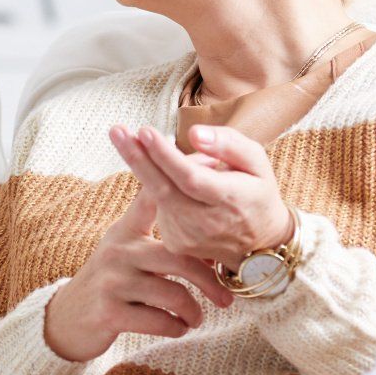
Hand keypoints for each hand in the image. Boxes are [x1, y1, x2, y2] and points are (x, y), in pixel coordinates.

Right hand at [43, 194, 234, 361]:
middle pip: (179, 257)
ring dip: (193, 311)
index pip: (151, 199)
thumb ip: (151, 231)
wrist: (69, 319)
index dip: (179, 187)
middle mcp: (118, 250)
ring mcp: (113, 282)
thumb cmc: (110, 282)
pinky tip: (178, 328)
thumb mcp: (122, 248)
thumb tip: (199, 218)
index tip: (207, 175)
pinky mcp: (110, 313)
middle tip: (226, 298)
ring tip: (197, 317)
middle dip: (210, 281)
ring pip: (174, 294)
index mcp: (125, 231)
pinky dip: (176, 328)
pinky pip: (159, 320)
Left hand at [109, 125, 294, 266]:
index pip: (190, 178)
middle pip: (163, 189)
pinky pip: (160, 206)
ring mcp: (189, 237)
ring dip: (149, 166)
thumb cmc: (256, 192)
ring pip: (159, 194)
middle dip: (136, 158)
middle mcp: (207, 223)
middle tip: (115, 131)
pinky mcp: (176, 243)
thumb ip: (229, 144)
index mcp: (230, 200)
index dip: (165, 156)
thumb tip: (193, 133)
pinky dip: (161, 186)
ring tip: (152, 142)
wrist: (259, 242)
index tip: (144, 131)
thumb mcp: (257, 162)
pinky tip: (172, 177)